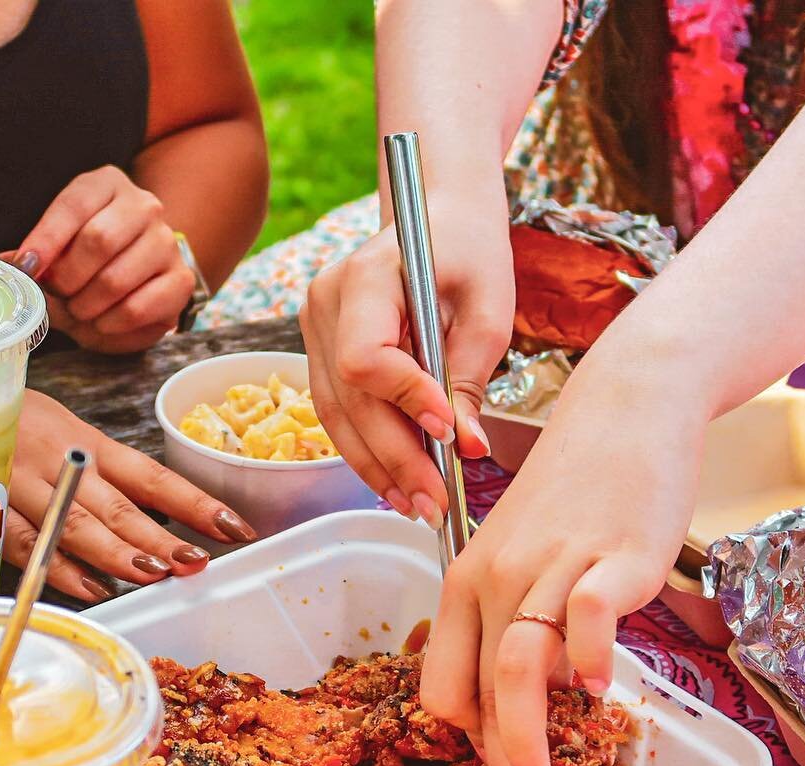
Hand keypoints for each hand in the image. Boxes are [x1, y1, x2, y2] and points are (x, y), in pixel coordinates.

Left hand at [2, 166, 194, 353]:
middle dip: (67, 278)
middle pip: (98, 241)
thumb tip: (15, 265)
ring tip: (78, 311)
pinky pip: (138, 308)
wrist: (139, 274)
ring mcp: (167, 243)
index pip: (74, 206)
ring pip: (116, 280)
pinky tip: (102, 321)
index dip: (46, 239)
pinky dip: (110, 323)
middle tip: (56, 294)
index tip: (27, 266)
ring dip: (86, 306)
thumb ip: (37, 255)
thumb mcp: (59, 245)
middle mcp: (144, 207)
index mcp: (107, 185)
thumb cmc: (90, 257)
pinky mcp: (181, 280)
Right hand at [7, 391, 256, 600]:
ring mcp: (23, 485)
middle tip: (194, 563)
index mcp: (93, 446)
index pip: (155, 477)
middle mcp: (63, 464)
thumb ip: (112, 479)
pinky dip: (58, 567)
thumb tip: (166, 521)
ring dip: (116, 554)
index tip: (236, 529)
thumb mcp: (74, 439)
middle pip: (118, 507)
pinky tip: (92, 588)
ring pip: (74, 525)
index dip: (197, 504)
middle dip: (159, 538)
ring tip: (153, 576)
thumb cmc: (24, 427)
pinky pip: (25, 541)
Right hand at [299, 195, 510, 522]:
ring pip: (337, 416)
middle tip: (437, 503)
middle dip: (396, 457)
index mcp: (364, 276)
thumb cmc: (470, 253)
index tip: (449, 434)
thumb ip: (470, 377)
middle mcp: (325, 303)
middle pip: (350, 399)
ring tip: (420, 506)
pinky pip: (340, 412)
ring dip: (378, 468)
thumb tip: (465, 448)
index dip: (404, 402)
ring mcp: (316, 328)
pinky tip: (399, 484)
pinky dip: (370, 451)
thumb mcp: (488, 308)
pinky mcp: (323, 352)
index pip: (365, 357)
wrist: (441, 219)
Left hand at [419, 364, 702, 765]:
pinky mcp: (612, 553)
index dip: (467, 743)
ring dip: (526, 739)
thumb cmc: (580, 487)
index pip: (447, 683)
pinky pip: (588, 615)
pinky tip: (602, 693)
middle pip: (481, 688)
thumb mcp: (526, 551)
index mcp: (467, 581)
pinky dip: (589, 659)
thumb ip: (519, 619)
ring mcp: (555, 563)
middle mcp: (499, 576)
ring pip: (520, 664)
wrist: (629, 407)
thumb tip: (535, 694)